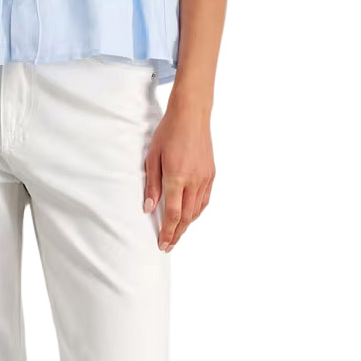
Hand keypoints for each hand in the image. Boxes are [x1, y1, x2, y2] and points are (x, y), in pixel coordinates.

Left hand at [143, 95, 214, 251]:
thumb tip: (149, 207)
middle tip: (168, 245)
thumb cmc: (168, 132)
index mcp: (177, 177)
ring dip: (187, 224)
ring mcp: (205, 178)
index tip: (162, 244)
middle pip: (186, 217)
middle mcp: (193, 181)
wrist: (191, 114)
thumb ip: (152, 184)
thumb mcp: (153, 156)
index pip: (172, 213)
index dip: (167, 232)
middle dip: (177, 234)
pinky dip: (197, 211)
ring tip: (177, 232)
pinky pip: (205, 199)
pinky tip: (190, 214)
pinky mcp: (211, 174)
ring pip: (197, 210)